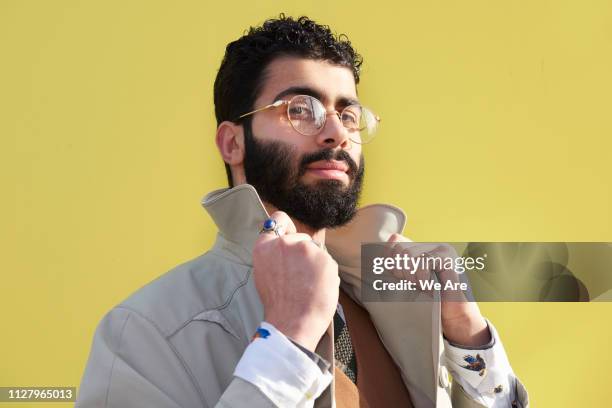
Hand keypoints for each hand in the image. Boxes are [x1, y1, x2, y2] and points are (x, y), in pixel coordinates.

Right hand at [252, 211, 339, 351]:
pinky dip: (326, 275)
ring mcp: (306, 249)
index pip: (278, 220)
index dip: (286, 227)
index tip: (290, 235)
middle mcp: (284, 242)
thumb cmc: (278, 304)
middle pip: (301, 239)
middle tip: (299, 277)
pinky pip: (328, 263)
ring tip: (308, 286)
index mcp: (265, 247)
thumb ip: (273, 255)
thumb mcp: (264, 274)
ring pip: (316, 252)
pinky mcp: (324, 258)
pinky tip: (318, 289)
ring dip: (315, 265)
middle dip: (303, 253)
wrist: (292, 322)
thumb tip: (286, 247)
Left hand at [387, 234, 489, 346]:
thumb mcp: (407, 280)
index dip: (391, 260)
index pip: (396, 241)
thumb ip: (397, 262)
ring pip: (409, 254)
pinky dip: (421, 277)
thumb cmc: (431, 300)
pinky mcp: (448, 258)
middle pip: (400, 248)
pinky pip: (423, 261)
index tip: (399, 277)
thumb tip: (391, 239)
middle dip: (401, 270)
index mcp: (423, 248)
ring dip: (411, 275)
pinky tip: (429, 287)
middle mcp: (432, 245)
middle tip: (414, 285)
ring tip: (422, 286)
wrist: (453, 316)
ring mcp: (441, 249)